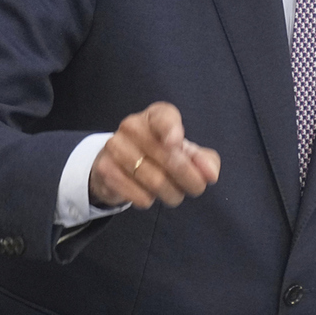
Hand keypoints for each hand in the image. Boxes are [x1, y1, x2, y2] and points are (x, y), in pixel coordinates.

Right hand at [89, 102, 219, 208]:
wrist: (120, 165)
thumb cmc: (161, 154)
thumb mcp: (185, 152)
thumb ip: (204, 161)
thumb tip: (211, 174)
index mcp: (156, 115)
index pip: (164, 118)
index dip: (171, 130)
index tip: (176, 144)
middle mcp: (133, 125)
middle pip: (168, 158)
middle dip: (189, 179)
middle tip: (196, 188)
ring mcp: (115, 146)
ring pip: (155, 180)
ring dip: (171, 193)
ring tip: (172, 192)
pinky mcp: (105, 169)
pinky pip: (137, 194)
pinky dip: (149, 200)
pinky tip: (149, 194)